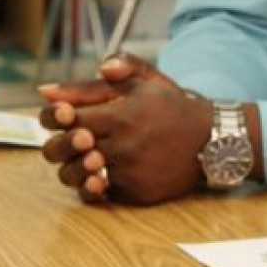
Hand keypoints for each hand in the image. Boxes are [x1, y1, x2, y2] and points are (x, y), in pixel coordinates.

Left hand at [38, 54, 212, 204]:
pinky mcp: (136, 192)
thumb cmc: (174, 107)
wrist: (213, 140)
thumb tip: (53, 86)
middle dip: (60, 143)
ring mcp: (129, 172)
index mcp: (122, 115)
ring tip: (89, 156)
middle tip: (74, 138)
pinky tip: (101, 173)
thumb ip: (107, 74)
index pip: (67, 117)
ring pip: (77, 175)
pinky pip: (101, 192)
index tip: (64, 113)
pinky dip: (95, 183)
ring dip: (74, 166)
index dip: (56, 115)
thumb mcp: (147, 81)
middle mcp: (124, 146)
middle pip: (65, 150)